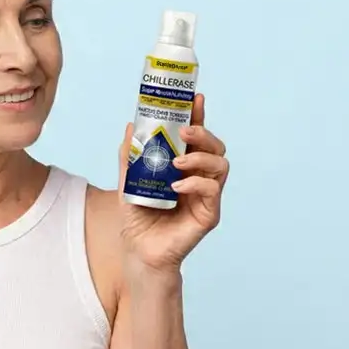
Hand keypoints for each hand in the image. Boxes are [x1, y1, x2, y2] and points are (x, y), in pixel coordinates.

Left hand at [116, 94, 228, 276]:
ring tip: (177, 163)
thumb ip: (130, 157)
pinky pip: (212, 190)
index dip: (198, 116)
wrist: (139, 250)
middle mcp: (199, 177)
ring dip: (200, 157)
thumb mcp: (128, 182)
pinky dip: (195, 183)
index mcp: (184, 166)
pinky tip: (178, 185)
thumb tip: (130, 126)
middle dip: (204, 133)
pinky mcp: (210, 213)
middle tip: (185, 131)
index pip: (196, 137)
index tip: (195, 98)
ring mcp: (207, 195)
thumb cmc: (138, 217)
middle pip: (216, 146)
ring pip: (220, 165)